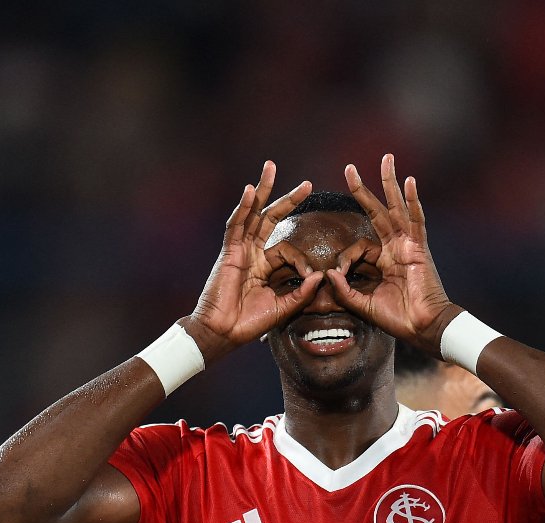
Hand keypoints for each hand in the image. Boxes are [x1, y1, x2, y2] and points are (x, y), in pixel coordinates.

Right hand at [186, 161, 323, 359]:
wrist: (224, 332)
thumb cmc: (249, 323)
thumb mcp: (283, 308)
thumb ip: (302, 292)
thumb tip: (321, 276)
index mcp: (265, 266)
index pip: (287, 249)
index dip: (302, 261)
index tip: (312, 276)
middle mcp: (252, 252)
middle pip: (270, 217)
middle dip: (287, 199)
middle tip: (307, 183)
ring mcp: (239, 250)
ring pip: (252, 213)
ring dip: (262, 190)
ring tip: (271, 167)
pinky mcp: (228, 252)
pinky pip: (236, 225)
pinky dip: (243, 207)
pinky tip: (250, 190)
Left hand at [327, 153, 459, 353]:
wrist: (422, 328)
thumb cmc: (398, 319)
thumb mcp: (363, 305)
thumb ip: (345, 291)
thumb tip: (328, 275)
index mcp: (382, 261)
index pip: (359, 246)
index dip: (346, 257)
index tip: (338, 273)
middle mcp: (395, 248)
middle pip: (378, 211)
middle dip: (364, 189)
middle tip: (349, 167)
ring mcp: (408, 245)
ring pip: (397, 207)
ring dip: (390, 183)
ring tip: (385, 159)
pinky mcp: (419, 248)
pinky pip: (416, 220)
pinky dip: (413, 200)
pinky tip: (409, 181)